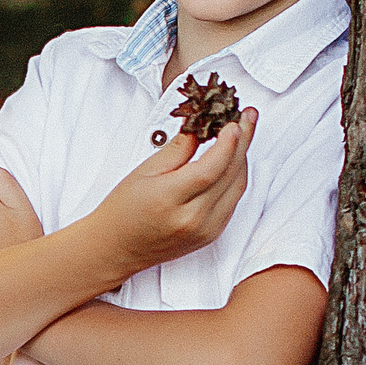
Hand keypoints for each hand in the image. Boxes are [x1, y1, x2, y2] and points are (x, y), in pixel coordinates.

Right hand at [86, 114, 258, 277]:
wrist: (117, 248)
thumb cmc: (123, 209)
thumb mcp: (144, 171)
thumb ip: (177, 149)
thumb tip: (201, 126)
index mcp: (170, 199)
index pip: (211, 168)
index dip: (228, 143)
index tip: (235, 121)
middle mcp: (193, 219)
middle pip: (230, 175)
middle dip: (243, 142)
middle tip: (248, 116)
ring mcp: (206, 230)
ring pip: (237, 187)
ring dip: (243, 158)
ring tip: (243, 133)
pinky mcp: (211, 235)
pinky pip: (233, 201)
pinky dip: (236, 177)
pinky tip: (233, 159)